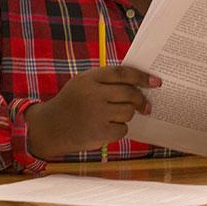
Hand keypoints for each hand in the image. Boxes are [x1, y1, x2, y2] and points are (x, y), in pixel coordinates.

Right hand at [24, 65, 160, 159]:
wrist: (49, 127)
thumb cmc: (73, 104)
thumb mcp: (83, 84)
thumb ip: (107, 81)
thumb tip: (140, 85)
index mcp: (89, 78)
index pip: (122, 73)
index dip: (142, 77)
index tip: (156, 82)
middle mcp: (92, 94)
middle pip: (130, 94)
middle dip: (140, 100)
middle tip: (146, 106)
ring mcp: (96, 113)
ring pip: (128, 112)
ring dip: (126, 116)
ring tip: (111, 117)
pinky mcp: (98, 132)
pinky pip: (122, 129)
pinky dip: (118, 130)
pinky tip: (106, 128)